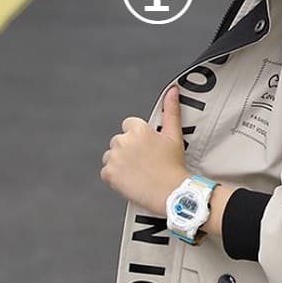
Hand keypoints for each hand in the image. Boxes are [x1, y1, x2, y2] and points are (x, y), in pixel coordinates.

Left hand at [100, 85, 189, 215]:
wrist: (173, 193)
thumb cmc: (175, 166)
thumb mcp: (175, 136)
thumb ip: (171, 110)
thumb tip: (173, 90)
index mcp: (138, 129)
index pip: (129, 126)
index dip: (139, 138)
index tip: (147, 149)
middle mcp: (123, 141)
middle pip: (119, 142)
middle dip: (128, 151)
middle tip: (145, 163)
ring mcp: (114, 158)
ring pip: (111, 157)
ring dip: (120, 163)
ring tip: (139, 173)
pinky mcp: (109, 174)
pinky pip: (106, 173)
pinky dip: (116, 178)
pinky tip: (131, 181)